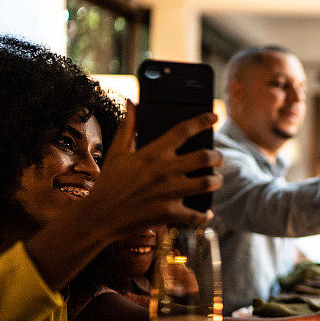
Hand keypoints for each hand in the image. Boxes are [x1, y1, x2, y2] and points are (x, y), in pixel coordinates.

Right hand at [84, 101, 223, 239]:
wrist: (99, 216)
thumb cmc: (109, 183)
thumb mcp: (116, 153)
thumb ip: (128, 128)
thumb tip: (131, 103)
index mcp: (152, 153)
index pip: (182, 131)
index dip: (201, 121)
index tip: (214, 116)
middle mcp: (164, 170)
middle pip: (204, 157)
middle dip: (218, 157)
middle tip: (220, 158)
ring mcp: (168, 192)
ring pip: (207, 183)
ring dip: (216, 182)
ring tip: (216, 181)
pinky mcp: (169, 213)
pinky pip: (196, 214)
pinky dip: (205, 215)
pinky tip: (207, 212)